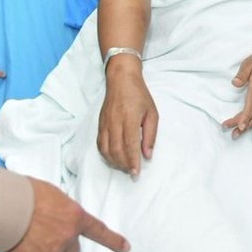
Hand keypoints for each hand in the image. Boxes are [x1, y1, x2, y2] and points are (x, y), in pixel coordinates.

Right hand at [6, 178, 128, 251]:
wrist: (7, 206)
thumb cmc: (26, 194)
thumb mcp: (53, 195)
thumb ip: (62, 210)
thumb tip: (58, 218)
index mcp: (75, 217)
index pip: (98, 231)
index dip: (113, 241)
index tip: (126, 248)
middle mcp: (68, 237)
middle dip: (61, 249)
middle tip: (45, 237)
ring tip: (30, 240)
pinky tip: (21, 247)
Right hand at [97, 58, 157, 175]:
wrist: (121, 79)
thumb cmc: (139, 95)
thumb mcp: (152, 113)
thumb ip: (150, 135)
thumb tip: (147, 155)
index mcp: (129, 118)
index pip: (130, 144)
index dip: (132, 161)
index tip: (136, 173)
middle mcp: (115, 122)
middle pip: (116, 150)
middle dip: (124, 164)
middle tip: (132, 172)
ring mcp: (105, 123)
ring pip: (106, 149)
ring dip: (115, 161)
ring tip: (124, 167)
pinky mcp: (100, 123)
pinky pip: (100, 143)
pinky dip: (105, 154)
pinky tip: (113, 158)